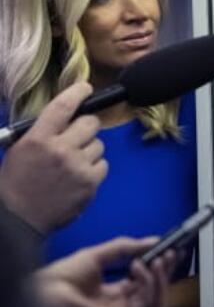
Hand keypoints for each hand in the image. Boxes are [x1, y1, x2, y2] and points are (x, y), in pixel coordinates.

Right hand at [0, 82, 106, 232]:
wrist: (19, 218)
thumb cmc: (16, 183)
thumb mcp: (19, 150)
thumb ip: (42, 132)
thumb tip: (65, 117)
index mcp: (37, 138)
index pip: (62, 106)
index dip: (77, 93)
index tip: (86, 88)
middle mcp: (60, 149)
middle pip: (90, 123)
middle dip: (86, 126)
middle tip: (78, 135)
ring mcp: (77, 166)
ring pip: (99, 144)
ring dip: (90, 149)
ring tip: (74, 162)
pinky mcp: (90, 183)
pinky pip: (103, 164)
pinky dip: (95, 168)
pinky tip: (79, 176)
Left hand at [37, 236, 174, 306]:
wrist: (44, 291)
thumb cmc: (61, 278)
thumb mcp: (100, 254)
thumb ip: (127, 248)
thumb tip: (154, 240)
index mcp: (117, 295)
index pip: (150, 284)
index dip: (164, 268)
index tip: (173, 251)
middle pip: (159, 295)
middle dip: (168, 273)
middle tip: (171, 253)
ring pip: (158, 302)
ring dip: (161, 279)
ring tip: (154, 260)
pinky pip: (146, 305)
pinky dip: (148, 283)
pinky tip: (137, 268)